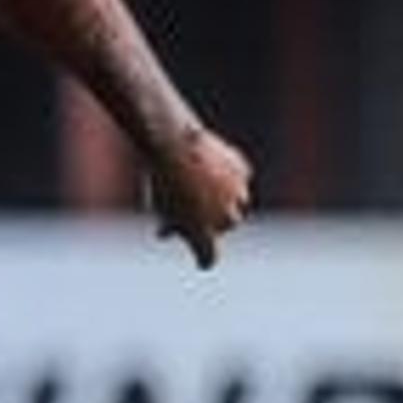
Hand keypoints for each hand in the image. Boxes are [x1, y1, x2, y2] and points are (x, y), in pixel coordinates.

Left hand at [145, 123, 253, 268]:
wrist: (173, 144)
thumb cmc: (162, 179)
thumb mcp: (160, 205)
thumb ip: (168, 223)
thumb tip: (166, 233)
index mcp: (203, 234)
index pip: (209, 258)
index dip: (204, 258)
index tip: (201, 259)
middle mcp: (226, 218)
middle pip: (225, 226)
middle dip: (214, 221)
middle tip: (196, 209)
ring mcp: (237, 194)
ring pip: (238, 204)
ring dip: (226, 200)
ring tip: (205, 186)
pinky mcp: (243, 171)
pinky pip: (240, 179)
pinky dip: (231, 178)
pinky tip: (213, 168)